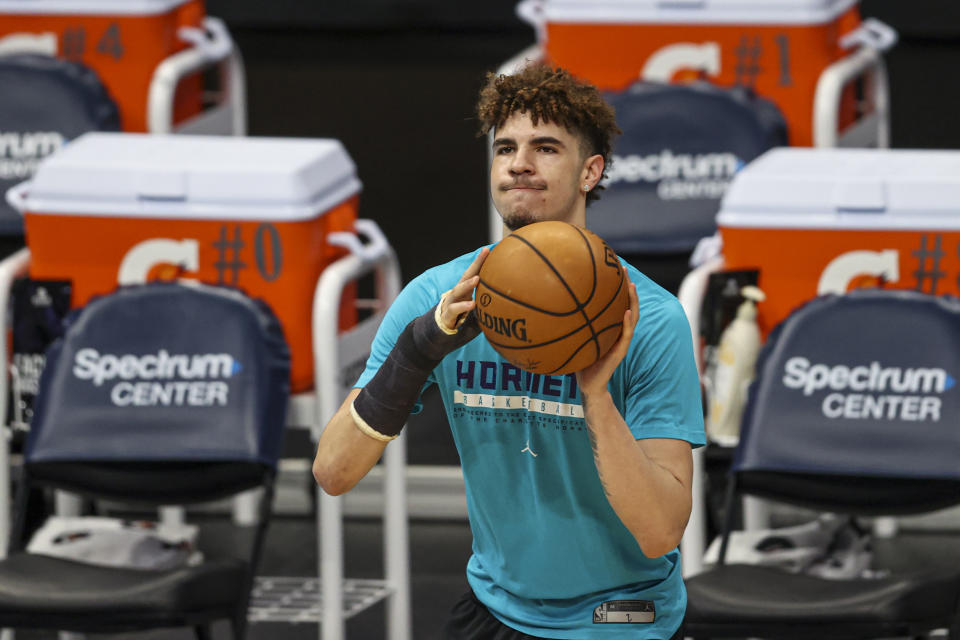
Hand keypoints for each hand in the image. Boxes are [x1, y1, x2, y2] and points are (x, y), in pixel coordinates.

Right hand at [439, 247, 488, 331]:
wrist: (441, 330)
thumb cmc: (462, 318)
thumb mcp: (476, 310)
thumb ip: (487, 306)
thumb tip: (508, 304)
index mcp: (465, 290)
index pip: (474, 272)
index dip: (481, 261)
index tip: (490, 249)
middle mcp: (458, 293)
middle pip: (466, 275)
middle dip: (476, 263)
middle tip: (486, 252)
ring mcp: (451, 302)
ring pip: (458, 290)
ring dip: (467, 284)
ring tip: (477, 279)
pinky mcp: (447, 315)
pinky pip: (455, 309)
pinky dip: (463, 306)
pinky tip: (472, 304)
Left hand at [576, 271, 637, 398]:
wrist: (589, 385)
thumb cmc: (579, 362)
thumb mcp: (573, 339)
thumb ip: (568, 325)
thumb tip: (547, 308)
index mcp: (610, 327)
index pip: (616, 302)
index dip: (616, 285)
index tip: (611, 267)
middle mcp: (618, 330)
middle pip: (627, 303)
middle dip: (627, 285)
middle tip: (622, 267)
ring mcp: (621, 340)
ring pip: (632, 316)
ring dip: (632, 300)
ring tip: (630, 285)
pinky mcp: (620, 351)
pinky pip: (626, 335)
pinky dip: (627, 322)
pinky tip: (626, 311)